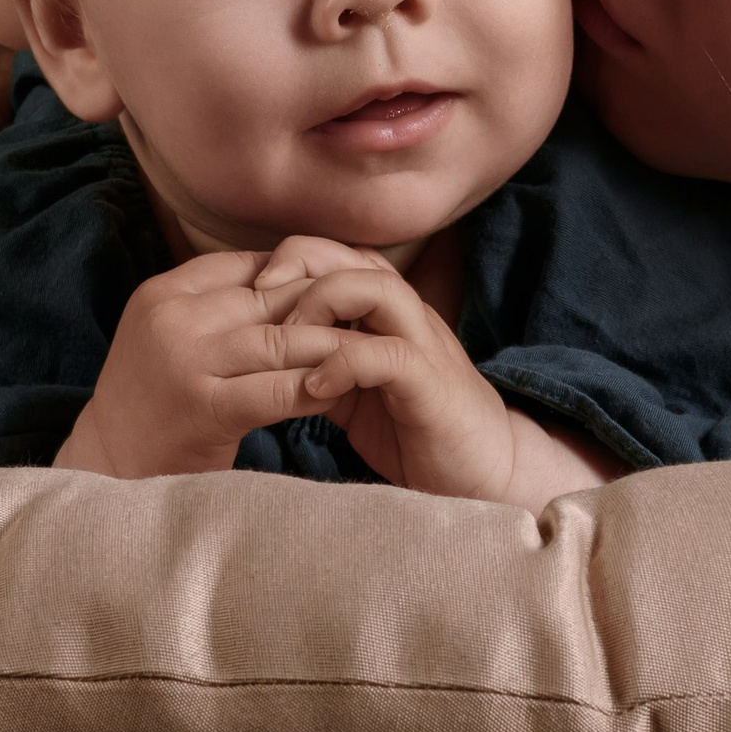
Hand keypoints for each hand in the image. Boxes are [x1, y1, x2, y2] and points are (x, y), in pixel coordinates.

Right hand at [55, 251, 353, 477]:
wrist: (105, 469)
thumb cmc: (157, 402)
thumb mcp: (175, 335)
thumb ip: (222, 305)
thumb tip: (299, 274)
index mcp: (165, 292)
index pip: (252, 265)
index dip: (303, 277)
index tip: (345, 292)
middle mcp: (172, 318)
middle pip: (273, 298)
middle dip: (328, 309)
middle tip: (376, 319)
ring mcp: (185, 362)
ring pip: (283, 340)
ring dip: (333, 348)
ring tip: (372, 355)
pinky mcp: (203, 409)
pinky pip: (277, 391)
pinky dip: (316, 388)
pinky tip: (342, 392)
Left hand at [254, 238, 617, 508]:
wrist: (485, 476)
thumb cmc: (417, 432)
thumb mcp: (355, 393)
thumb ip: (319, 364)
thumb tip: (261, 357)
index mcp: (386, 314)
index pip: (336, 255)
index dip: (288, 261)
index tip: (245, 294)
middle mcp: (405, 317)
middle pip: (350, 256)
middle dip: (296, 267)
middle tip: (254, 305)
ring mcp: (422, 345)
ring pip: (373, 287)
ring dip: (320, 305)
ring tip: (286, 343)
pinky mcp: (431, 384)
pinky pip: (386, 353)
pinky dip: (343, 364)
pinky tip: (315, 388)